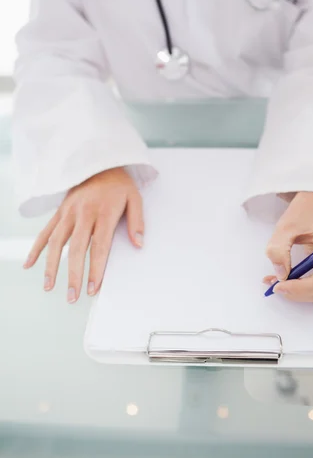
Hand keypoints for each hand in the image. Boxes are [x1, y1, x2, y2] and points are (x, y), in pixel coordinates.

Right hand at [23, 167, 143, 302]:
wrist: (99, 161)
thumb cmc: (119, 183)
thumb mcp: (135, 198)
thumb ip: (137, 222)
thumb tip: (139, 244)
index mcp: (103, 212)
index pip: (99, 246)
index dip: (95, 269)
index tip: (93, 288)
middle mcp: (83, 213)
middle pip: (76, 248)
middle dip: (74, 275)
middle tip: (73, 296)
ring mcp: (68, 212)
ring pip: (56, 242)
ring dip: (51, 266)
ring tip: (49, 287)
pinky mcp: (60, 211)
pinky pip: (45, 231)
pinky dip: (36, 248)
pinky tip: (29, 265)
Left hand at [263, 192, 312, 305]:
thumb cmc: (304, 211)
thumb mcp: (285, 227)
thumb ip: (278, 250)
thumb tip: (280, 276)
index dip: (300, 290)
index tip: (278, 287)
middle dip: (299, 293)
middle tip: (275, 285)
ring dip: (302, 292)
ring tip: (279, 281)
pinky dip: (307, 287)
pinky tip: (290, 279)